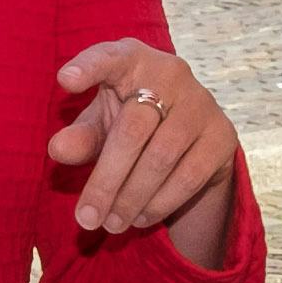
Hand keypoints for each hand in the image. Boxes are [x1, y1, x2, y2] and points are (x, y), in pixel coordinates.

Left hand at [51, 40, 239, 242]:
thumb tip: (59, 149)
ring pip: (161, 158)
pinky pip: (189, 176)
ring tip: (110, 224)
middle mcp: (171, 73)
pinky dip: (160, 202)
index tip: (64, 81)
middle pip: (132, 129)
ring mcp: (201, 103)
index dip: (88, 67)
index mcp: (132, 60)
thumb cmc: (130, 122)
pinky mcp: (223, 135)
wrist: (190, 135)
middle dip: (106, 180)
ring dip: (132, 198)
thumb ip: (82, 136)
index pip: (109, 57)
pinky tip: (140, 217)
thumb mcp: (101, 126)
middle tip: (86, 218)